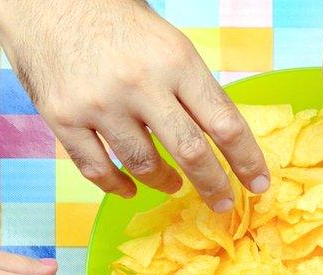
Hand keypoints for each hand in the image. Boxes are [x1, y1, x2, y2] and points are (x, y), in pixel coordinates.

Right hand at [0, 0, 269, 211]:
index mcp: (176, 61)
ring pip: (144, 166)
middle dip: (214, 185)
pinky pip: (97, 169)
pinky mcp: (64, 118)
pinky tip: (130, 188)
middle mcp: (140, 84)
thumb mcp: (169, 44)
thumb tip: (224, 139)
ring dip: (165, 182)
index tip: (259, 183)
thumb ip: (193, 90)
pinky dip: (117, 186)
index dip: (246, 159)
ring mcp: (99, 104)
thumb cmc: (117, 21)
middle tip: (223, 204)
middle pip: (190, 153)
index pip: (225, 122)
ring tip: (173, 184)